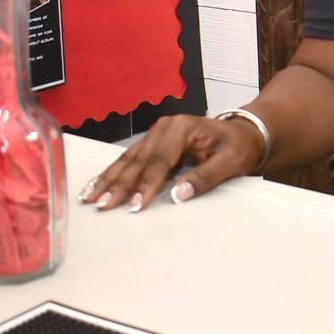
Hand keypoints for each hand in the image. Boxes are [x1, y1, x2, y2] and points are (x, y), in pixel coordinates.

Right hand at [79, 113, 263, 212]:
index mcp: (182, 128)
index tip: (134, 206)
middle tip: (102, 205)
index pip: (159, 161)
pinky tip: (97, 185)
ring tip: (89, 197)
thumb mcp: (231, 162)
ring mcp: (156, 134)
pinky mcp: (153, 143)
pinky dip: (113, 174)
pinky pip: (130, 160)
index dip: (145, 185)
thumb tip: (178, 194)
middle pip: (138, 160)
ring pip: (128, 159)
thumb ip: (205, 177)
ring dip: (108, 179)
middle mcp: (164, 128)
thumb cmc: (239, 146)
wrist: (245, 134)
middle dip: (118, 184)